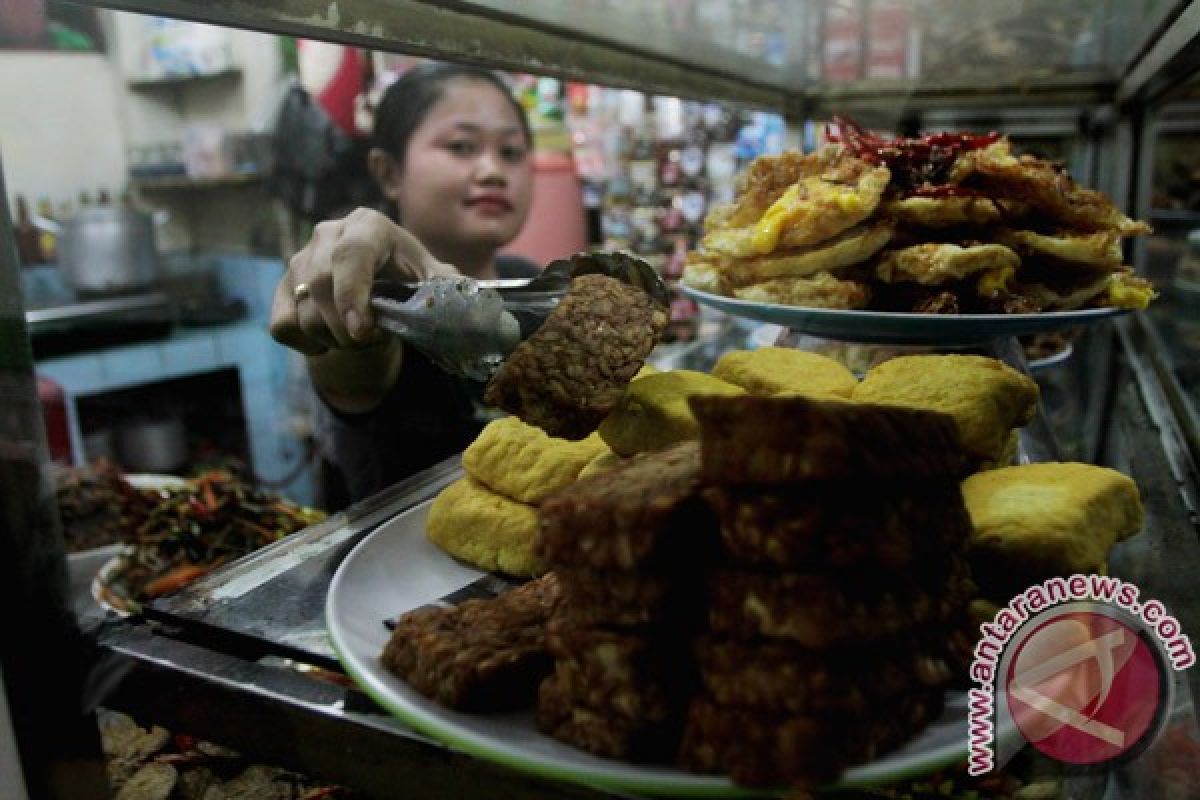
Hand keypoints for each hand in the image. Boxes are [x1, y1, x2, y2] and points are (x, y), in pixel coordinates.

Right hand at [270, 207, 457, 355]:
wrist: (378, 281)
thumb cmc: (409, 275)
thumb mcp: (432, 276)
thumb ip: (447, 285)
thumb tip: (463, 296)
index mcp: (368, 225)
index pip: (350, 255)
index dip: (352, 295)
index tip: (362, 331)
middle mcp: (328, 234)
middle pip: (320, 285)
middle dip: (347, 328)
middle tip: (370, 341)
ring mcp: (300, 259)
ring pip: (303, 310)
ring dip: (332, 339)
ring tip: (358, 339)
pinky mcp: (284, 286)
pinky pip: (282, 325)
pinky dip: (306, 344)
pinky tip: (330, 341)